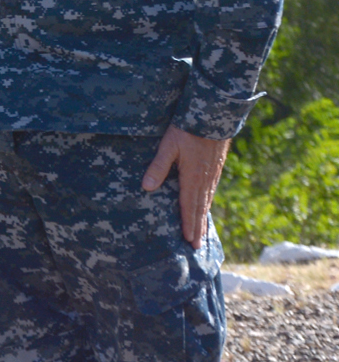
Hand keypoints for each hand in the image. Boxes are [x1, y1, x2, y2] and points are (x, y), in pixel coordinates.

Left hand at [141, 124, 232, 248]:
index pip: (189, 207)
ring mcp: (212, 174)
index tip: (189, 241)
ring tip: (201, 232)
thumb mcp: (168, 146)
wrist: (213, 115)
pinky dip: (207, 203)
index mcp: (192, 178)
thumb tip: (147, 188)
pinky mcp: (215, 167)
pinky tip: (205, 206)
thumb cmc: (187, 129)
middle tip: (197, 246)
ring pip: (206, 200)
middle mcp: (204, 180)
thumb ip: (158, 167)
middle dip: (197, 228)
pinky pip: (210, 191)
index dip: (189, 225)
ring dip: (203, 217)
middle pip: (200, 208)